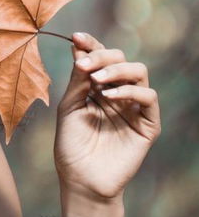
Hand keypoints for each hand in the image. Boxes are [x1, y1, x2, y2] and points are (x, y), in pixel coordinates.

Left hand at [53, 32, 160, 216]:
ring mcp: (133, 107)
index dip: (90, 44)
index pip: (99, 57)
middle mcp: (116, 92)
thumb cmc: (70, 145)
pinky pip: (148, 97)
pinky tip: (109, 96)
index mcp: (96, 87)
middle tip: (84, 64)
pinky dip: (129, 90)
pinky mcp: (147, 124)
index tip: (76, 36)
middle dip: (101, 55)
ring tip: (96, 80)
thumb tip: (79, 47)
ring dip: (116, 70)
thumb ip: (77, 79)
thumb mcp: (69, 106)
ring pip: (138, 71)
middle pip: (120, 58)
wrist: (80, 180)